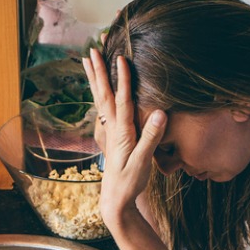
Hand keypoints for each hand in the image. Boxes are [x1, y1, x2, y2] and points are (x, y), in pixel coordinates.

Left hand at [82, 48, 166, 226]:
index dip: (122, 79)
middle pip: (103, 93)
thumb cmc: (130, 182)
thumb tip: (161, 112)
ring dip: (94, 78)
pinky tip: (97, 86)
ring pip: (100, 98)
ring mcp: (110, 130)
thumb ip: (151, 137)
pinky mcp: (111, 134)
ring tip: (87, 60)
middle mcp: (113, 127)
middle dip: (99, 71)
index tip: (121, 58)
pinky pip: (103, 107)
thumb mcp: (143, 162)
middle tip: (92, 49)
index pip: (122, 100)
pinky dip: (99, 92)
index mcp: (122, 131)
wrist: (116, 199)